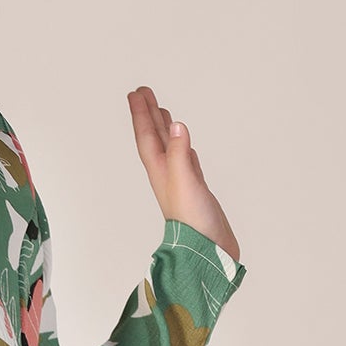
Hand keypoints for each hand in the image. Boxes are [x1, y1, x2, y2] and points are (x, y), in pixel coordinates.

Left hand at [127, 87, 240, 260]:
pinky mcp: (196, 191)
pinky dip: (184, 149)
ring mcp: (182, 183)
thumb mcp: (185, 183)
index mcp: (161, 172)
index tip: (136, 93)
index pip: (148, 138)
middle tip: (144, 92)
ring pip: (171, 148)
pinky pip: (187, 163)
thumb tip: (177, 126)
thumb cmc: (194, 223)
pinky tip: (185, 145)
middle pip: (155, 138)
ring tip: (163, 112)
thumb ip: (179, 155)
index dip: (142, 115)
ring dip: (165, 130)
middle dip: (149, 115)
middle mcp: (168, 175)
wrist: (208, 253)